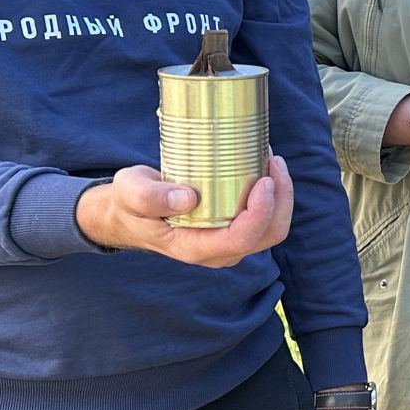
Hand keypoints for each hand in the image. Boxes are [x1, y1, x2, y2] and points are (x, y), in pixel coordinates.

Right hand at [77, 157, 292, 265]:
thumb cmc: (129, 203)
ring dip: (281, 195)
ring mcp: (228, 242)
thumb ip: (150, 197)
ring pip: (272, 228)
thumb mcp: (129, 193)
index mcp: (195, 248)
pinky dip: (273, 194)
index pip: (241, 238)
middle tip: (273, 160)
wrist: (128, 213)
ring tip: (272, 158)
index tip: (264, 179)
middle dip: (281, 199)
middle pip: (268, 234)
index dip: (261, 212)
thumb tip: (188, 199)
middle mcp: (218, 251)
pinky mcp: (233, 228)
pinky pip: (265, 217)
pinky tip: (264, 165)